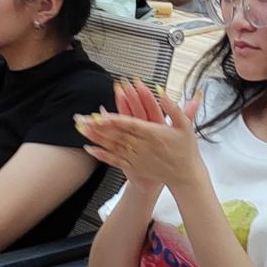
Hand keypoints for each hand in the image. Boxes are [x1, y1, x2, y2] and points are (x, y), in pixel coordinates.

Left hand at [75, 79, 204, 195]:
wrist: (185, 176)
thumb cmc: (186, 149)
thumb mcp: (185, 125)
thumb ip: (172, 107)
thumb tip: (160, 89)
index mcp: (153, 133)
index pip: (129, 124)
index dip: (114, 119)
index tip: (100, 114)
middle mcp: (142, 146)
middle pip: (116, 134)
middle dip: (97, 125)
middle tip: (82, 118)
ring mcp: (136, 157)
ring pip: (112, 146)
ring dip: (95, 137)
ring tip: (80, 128)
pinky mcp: (133, 166)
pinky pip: (114, 160)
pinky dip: (101, 154)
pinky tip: (89, 148)